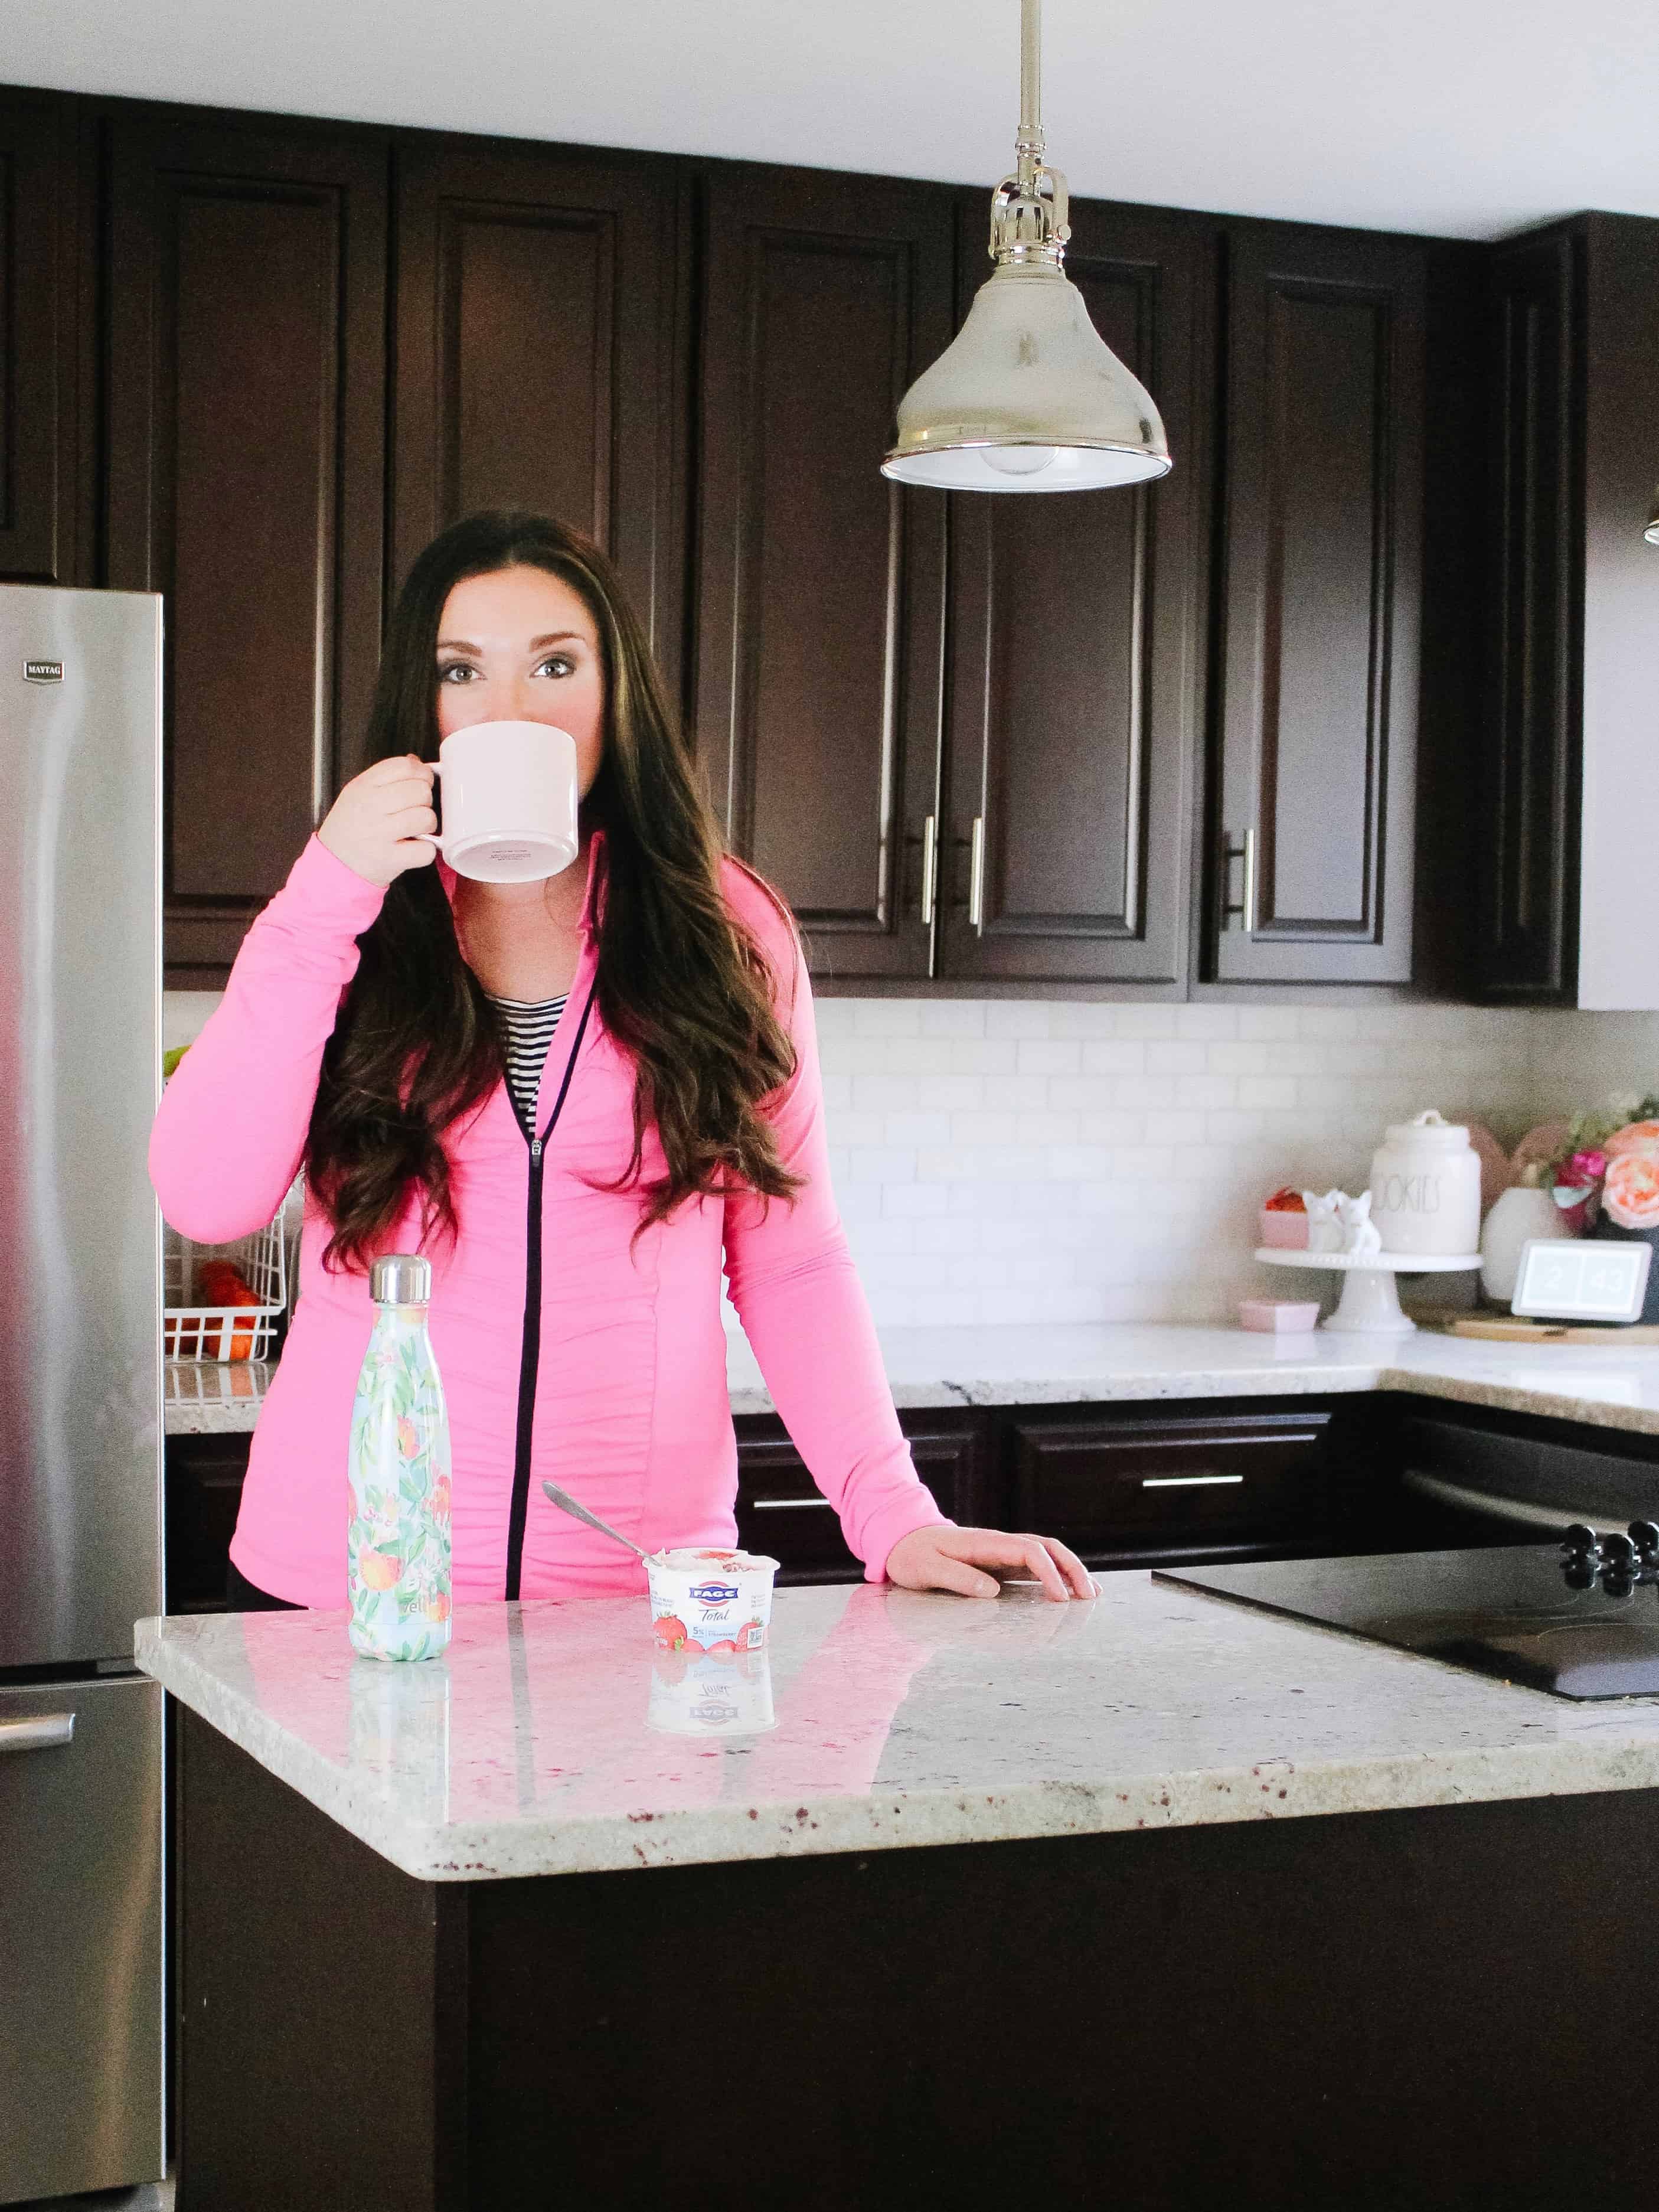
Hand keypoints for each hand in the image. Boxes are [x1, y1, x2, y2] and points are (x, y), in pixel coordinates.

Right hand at [317, 756, 437, 886]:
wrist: (334, 863)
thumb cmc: (350, 828)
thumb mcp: (357, 794)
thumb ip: (386, 777)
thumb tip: (416, 762)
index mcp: (363, 787)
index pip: (404, 766)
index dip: (422, 773)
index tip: (423, 782)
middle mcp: (370, 807)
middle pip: (420, 790)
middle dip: (425, 800)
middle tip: (415, 809)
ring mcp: (380, 833)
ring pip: (426, 817)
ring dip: (427, 825)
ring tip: (415, 829)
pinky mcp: (390, 858)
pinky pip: (426, 849)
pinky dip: (425, 850)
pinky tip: (413, 847)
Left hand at [884, 1525, 1096, 1602]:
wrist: (902, 1540)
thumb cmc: (912, 1556)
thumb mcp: (926, 1569)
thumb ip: (957, 1578)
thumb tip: (992, 1591)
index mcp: (985, 1543)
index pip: (1028, 1551)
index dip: (1048, 1573)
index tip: (1059, 1598)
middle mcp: (998, 1544)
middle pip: (1046, 1547)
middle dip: (1071, 1569)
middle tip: (1089, 1597)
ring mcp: (1001, 1552)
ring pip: (1045, 1554)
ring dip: (1069, 1570)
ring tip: (1090, 1594)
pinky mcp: (999, 1562)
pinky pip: (1034, 1565)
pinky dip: (1055, 1575)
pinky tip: (1066, 1592)